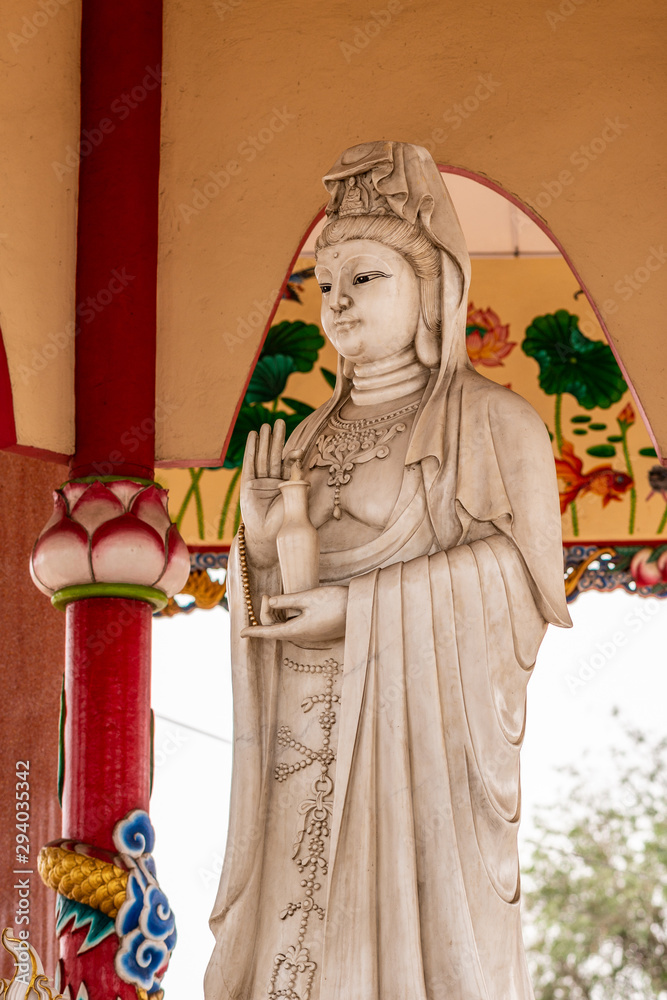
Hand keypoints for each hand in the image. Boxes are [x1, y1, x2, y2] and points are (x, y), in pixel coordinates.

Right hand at [240, 419, 285, 567]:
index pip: (288, 464)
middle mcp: (273, 481)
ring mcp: (260, 482)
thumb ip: (299, 479)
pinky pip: (250, 463)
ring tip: (266, 425)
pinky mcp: (248, 484)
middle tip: (279, 421)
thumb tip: (304, 460)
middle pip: (275, 456)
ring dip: (264, 441)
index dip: (292, 455)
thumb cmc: (285, 522)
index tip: (299, 448)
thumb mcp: (296, 498)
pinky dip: (252, 449)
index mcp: (286, 485)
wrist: (267, 537)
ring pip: (263, 457)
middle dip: (277, 439)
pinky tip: (253, 436)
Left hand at [240, 586, 347, 645]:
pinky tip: (290, 605)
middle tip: (267, 594)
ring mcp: (311, 634)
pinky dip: (289, 616)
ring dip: (277, 615)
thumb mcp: (307, 597)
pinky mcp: (318, 630)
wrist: (361, 608)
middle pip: (276, 628)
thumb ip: (286, 600)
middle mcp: (302, 635)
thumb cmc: (335, 601)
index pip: (269, 632)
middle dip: (267, 613)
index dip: (254, 632)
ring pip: (286, 627)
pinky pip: (296, 625)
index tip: (241, 633)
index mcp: (297, 630)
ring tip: (274, 598)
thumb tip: (270, 602)